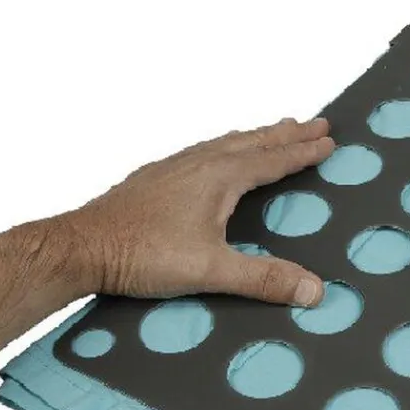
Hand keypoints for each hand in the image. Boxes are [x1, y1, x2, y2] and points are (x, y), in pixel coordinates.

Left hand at [60, 117, 334, 305]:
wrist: (81, 247)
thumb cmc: (140, 253)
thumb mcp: (211, 270)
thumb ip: (264, 278)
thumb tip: (312, 288)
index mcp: (217, 177)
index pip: (271, 160)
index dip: (302, 152)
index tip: (327, 141)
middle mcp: (197, 163)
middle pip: (252, 141)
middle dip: (286, 133)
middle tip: (314, 121)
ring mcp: (172, 168)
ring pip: (225, 143)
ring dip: (255, 136)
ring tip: (272, 130)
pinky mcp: (154, 179)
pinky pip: (201, 151)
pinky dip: (223, 147)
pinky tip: (215, 157)